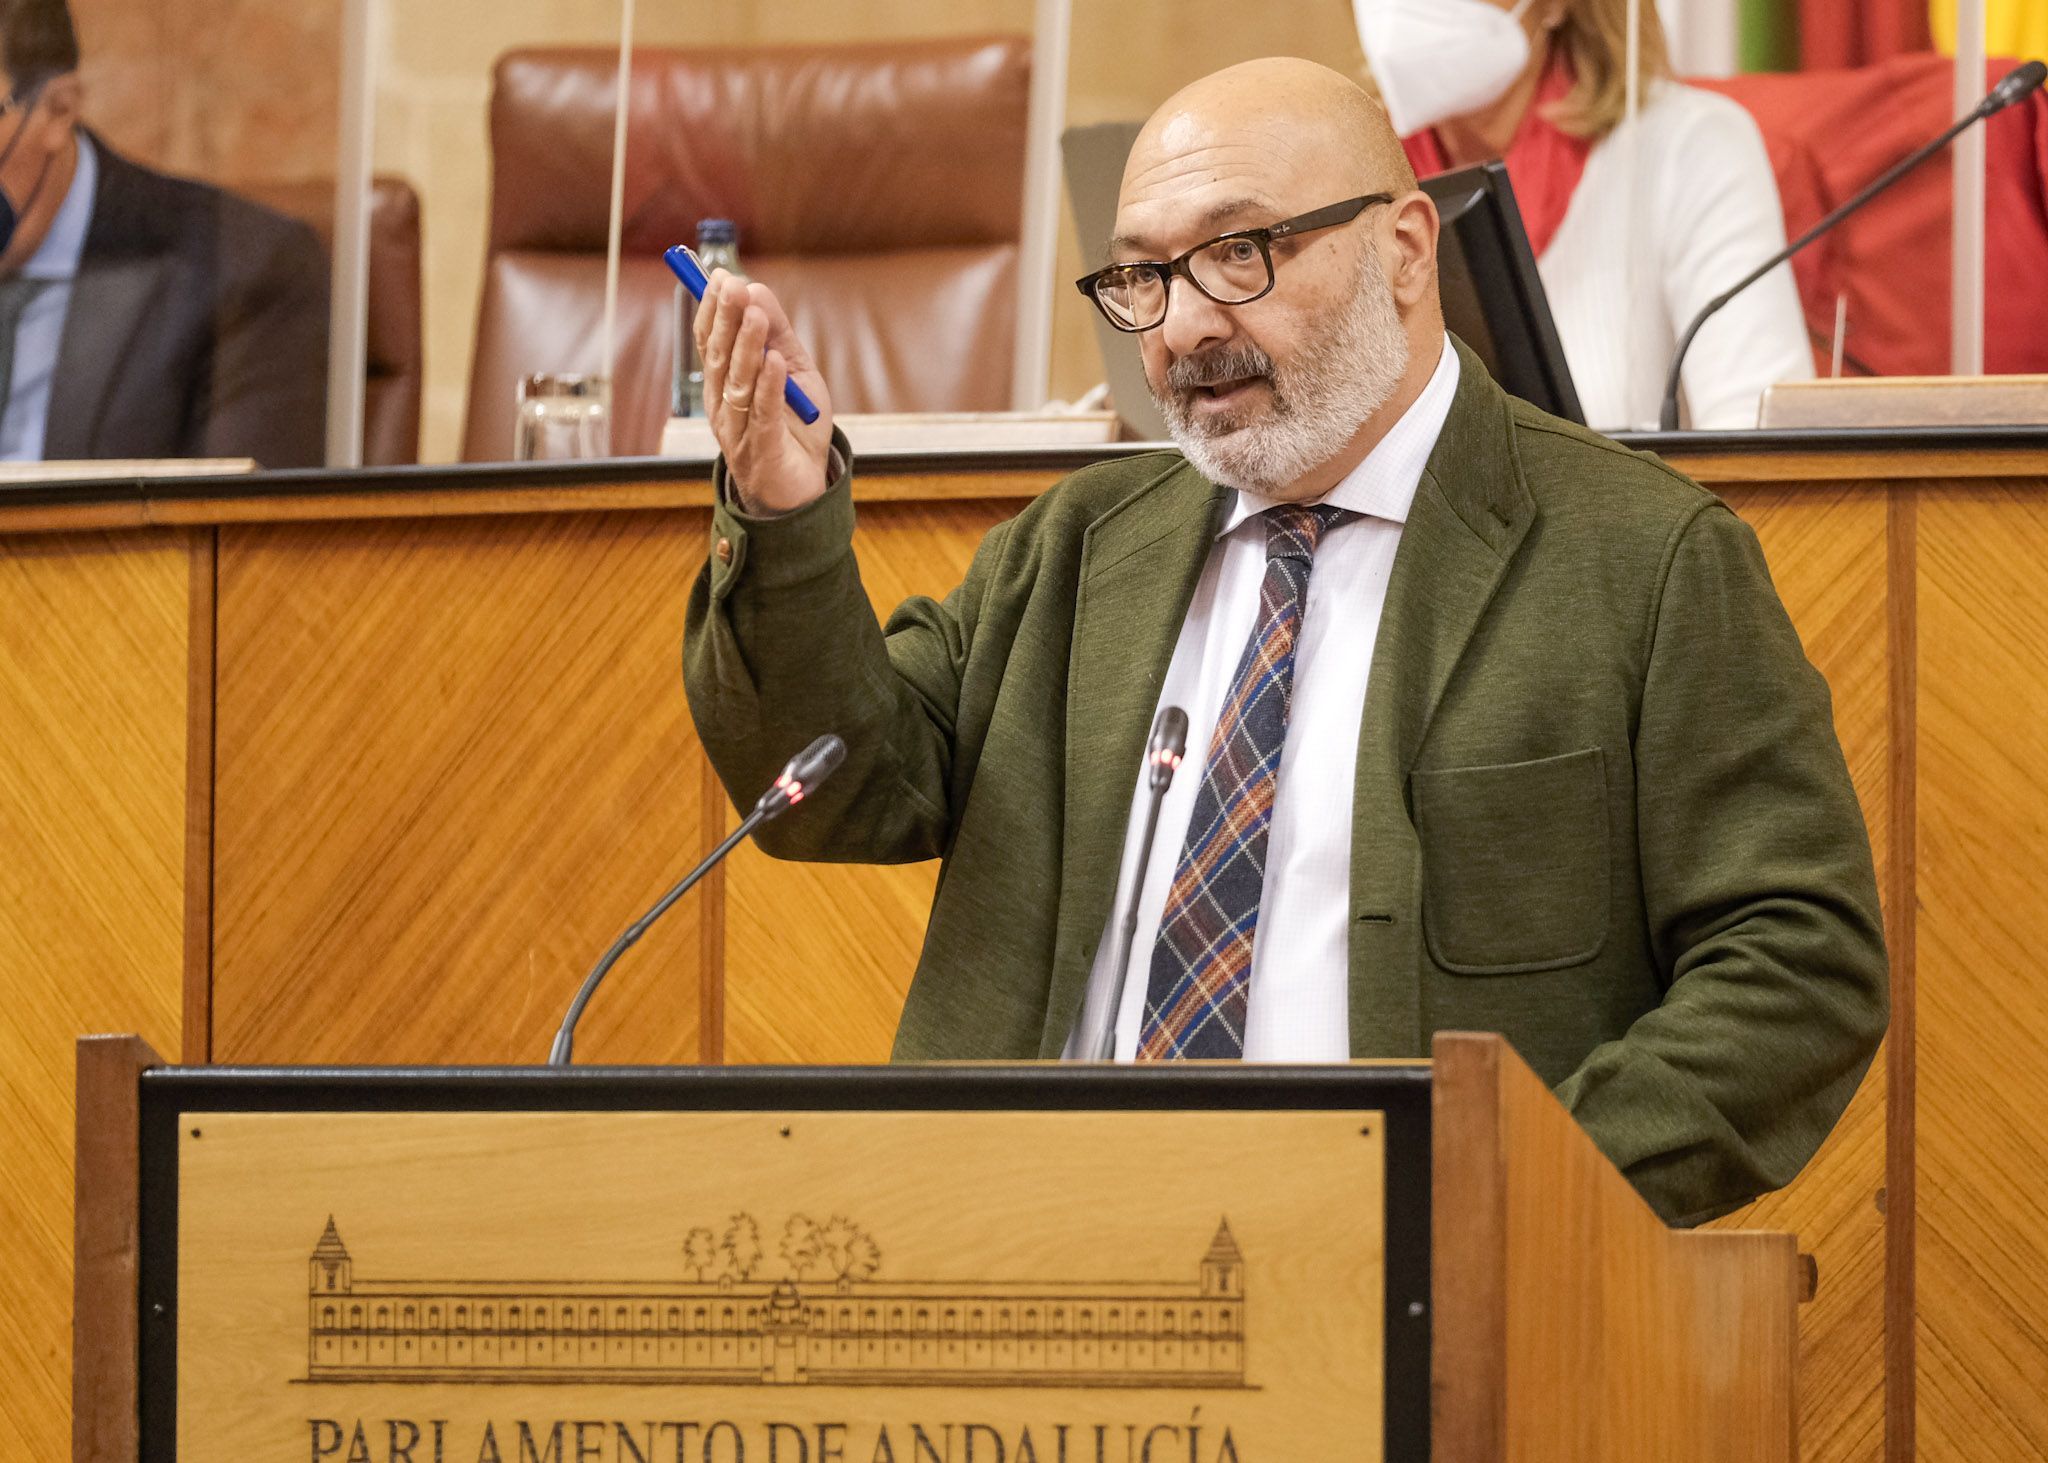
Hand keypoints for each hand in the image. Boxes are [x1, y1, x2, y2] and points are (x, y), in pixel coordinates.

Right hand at [695, 270, 834, 513]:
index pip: (709, 341)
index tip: (720, 277)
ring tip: (757, 315)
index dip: (711, 310)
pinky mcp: (762, 451)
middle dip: (724, 320)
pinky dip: (770, 387)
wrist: (801, 491)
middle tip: (732, 287)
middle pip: (718, 358)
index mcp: (723, 384)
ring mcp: (738, 430)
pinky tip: (776, 362)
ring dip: (746, 347)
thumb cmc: (794, 427)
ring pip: (737, 384)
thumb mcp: (794, 371)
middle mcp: (722, 405)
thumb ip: (777, 334)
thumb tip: (755, 288)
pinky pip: (763, 415)